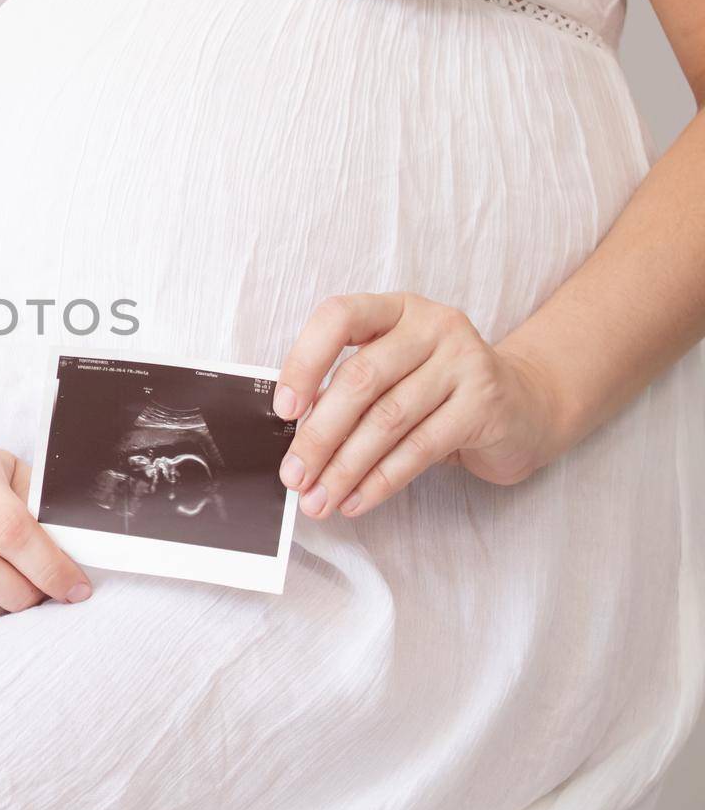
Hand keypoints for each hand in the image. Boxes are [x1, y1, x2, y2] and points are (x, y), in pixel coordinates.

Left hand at [272, 293, 562, 518]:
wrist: (525, 407)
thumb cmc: (439, 391)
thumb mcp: (393, 375)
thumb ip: (348, 392)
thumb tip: (294, 438)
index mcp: (395, 310)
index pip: (339, 317)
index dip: (304, 361)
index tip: (284, 409)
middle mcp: (431, 326)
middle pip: (361, 379)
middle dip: (319, 435)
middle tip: (294, 476)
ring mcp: (463, 362)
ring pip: (388, 420)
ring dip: (345, 467)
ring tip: (320, 499)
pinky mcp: (485, 405)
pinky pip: (420, 448)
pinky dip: (381, 480)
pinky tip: (357, 500)